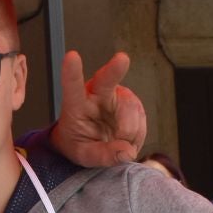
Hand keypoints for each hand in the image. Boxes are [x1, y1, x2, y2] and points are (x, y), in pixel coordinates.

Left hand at [51, 50, 145, 166]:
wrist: (92, 141)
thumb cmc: (80, 143)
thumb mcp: (85, 156)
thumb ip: (103, 156)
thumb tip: (126, 152)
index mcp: (76, 104)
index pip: (72, 87)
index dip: (72, 72)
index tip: (72, 57)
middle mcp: (97, 93)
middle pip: (107, 79)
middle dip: (115, 69)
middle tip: (122, 59)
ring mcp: (117, 95)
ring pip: (130, 111)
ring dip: (128, 132)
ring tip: (116, 140)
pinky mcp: (133, 101)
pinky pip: (141, 118)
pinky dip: (136, 134)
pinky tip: (125, 135)